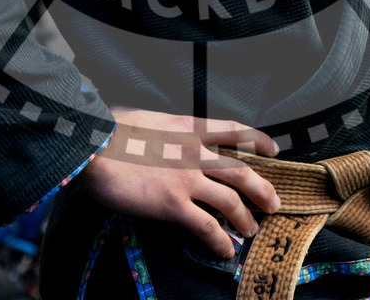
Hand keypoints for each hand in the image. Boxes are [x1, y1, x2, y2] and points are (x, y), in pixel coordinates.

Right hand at [79, 109, 280, 258]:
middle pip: (241, 171)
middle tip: (273, 203)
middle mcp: (195, 151)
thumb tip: (169, 139)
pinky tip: (225, 250)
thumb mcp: (152, 120)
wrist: (95, 144)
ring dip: (245, 218)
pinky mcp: (173, 203)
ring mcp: (186, 178)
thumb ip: (169, 131)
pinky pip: (206, 226)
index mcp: (189, 127)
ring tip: (251, 230)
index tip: (274, 150)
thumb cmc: (114, 129)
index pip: (235, 130)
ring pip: (231, 200)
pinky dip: (219, 240)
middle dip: (262, 189)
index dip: (259, 140)